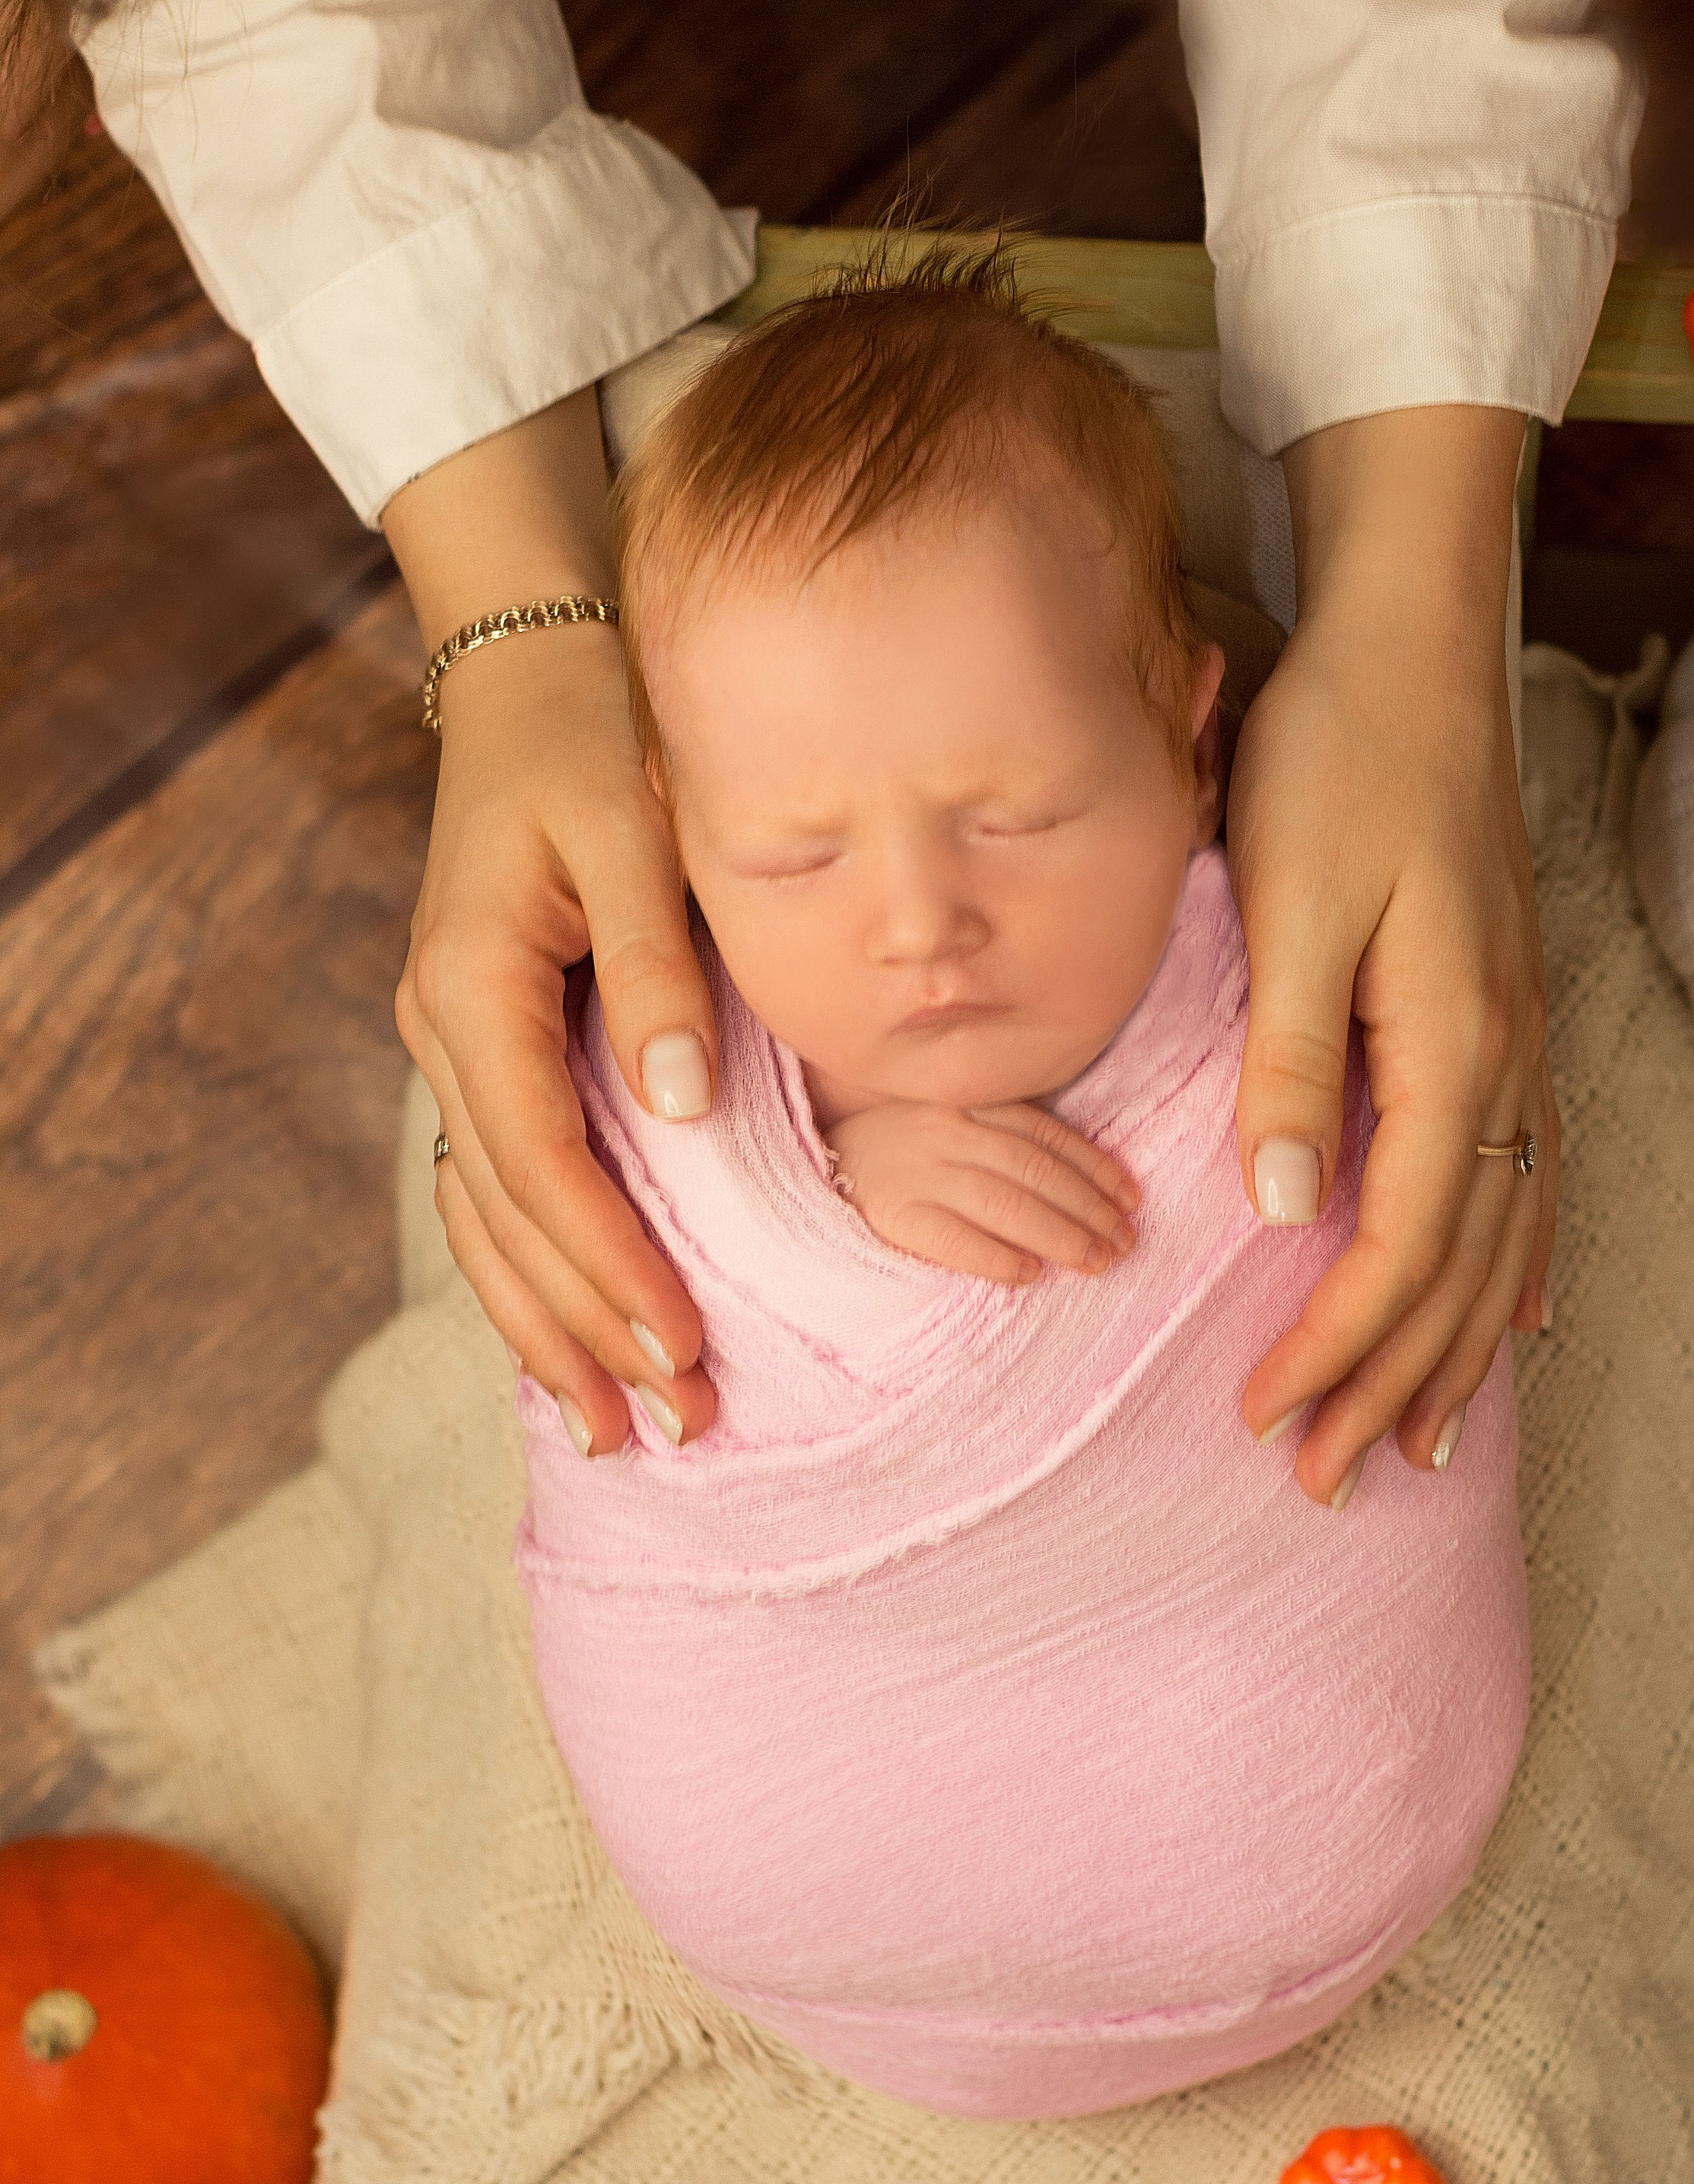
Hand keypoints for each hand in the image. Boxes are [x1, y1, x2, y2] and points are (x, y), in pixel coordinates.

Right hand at [384, 390, 722, 1459]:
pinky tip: (570, 1342)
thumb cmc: (597, 743)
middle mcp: (443, 1033)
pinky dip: (529, 1273)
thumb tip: (681, 1111)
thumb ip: (658, 973)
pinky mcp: (483, 1054)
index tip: (681, 1337)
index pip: (543, 1161)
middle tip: (670, 1423)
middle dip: (586, 1328)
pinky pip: (492, 1190)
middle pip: (507, 1219)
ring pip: (485, 1223)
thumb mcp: (635, 836)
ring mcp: (452, 1049)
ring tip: (615, 1425)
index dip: (610, 1260)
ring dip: (547, 1327)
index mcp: (472, 985)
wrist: (534, 679)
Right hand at [822, 1099, 1142, 1283]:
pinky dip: (997, 1257)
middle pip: (1035, 1172)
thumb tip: (1080, 1179)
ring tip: (1096, 1262)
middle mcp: (946, 1132)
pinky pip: (956, 1240)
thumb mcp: (945, 1120)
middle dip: (1089, 1210)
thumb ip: (999, 1132)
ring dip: (1060, 1236)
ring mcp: (918, 1173)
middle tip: (1125, 1243)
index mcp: (965, 1103)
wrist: (811, 1166)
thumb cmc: (893, 1148)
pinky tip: (1029, 1275)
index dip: (1096, 1168)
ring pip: (1006, 1205)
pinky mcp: (893, 1216)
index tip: (1131, 1198)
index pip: (1046, 1135)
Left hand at [1226, 405, 1556, 1510]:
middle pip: (1457, 1270)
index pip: (1398, 1245)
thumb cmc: (1337, 762)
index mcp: (1448, 1045)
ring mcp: (1516, 1045)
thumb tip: (1279, 1208)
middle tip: (1321, 1477)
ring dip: (1452, 1352)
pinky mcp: (1503, 1022)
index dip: (1334, 1344)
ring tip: (1412, 1441)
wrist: (1410, 652)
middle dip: (1386, 1382)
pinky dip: (1516, 1268)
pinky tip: (1511, 1321)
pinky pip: (1530, 1181)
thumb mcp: (1295, 903)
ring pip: (1502, 1241)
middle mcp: (1502, 1064)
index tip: (1264, 1415)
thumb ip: (1291, 1060)